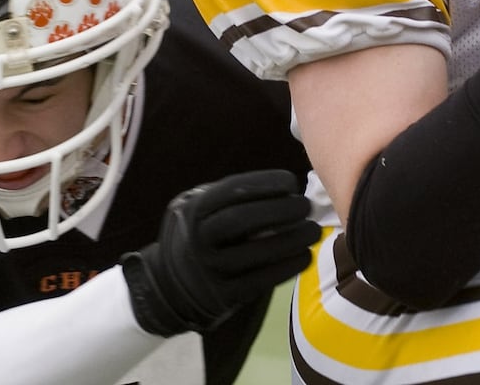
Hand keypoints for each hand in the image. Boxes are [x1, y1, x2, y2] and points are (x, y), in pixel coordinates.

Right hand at [121, 169, 320, 335]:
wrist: (166, 289)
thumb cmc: (193, 238)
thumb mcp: (192, 209)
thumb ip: (224, 198)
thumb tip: (278, 187)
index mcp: (193, 211)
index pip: (232, 190)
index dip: (265, 183)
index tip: (291, 181)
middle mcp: (198, 239)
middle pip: (243, 219)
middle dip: (280, 209)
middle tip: (305, 205)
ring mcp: (210, 270)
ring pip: (256, 252)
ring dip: (291, 240)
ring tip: (313, 230)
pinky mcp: (223, 297)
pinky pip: (261, 280)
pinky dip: (287, 267)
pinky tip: (304, 256)